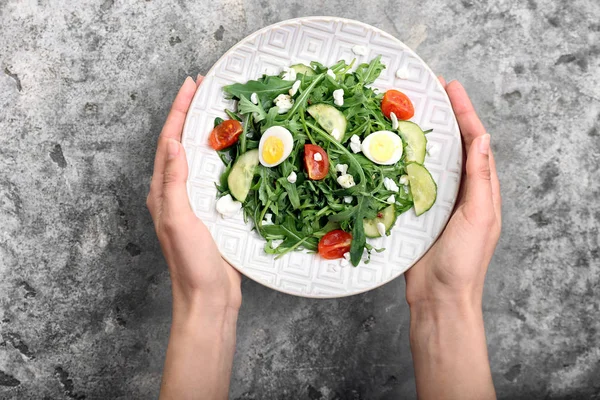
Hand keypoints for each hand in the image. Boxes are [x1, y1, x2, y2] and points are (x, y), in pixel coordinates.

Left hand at [147, 76, 241, 313]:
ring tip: (222, 110)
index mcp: (163, 191)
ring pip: (201, 157)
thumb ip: (173, 182)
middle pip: (183, 143)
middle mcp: (176, 193)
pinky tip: (238, 151)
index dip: (179, 111)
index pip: (169, 141)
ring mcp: (195, 202)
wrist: (209, 298)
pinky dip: (226, 156)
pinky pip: (218, 175)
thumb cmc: (191, 263)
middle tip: (207, 89)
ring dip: (209, 132)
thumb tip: (170, 142)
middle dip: (192, 114)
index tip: (191, 85)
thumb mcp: (178, 220)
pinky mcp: (214, 211)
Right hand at [405, 79, 500, 308]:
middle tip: (428, 91)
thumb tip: (482, 138)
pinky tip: (391, 150)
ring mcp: (437, 200)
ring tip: (408, 112)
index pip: (475, 142)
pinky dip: (404, 162)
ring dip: (422, 136)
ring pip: (430, 160)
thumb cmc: (463, 262)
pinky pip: (410, 180)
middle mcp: (460, 191)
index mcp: (481, 189)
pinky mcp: (416, 211)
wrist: (439, 297)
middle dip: (443, 117)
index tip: (451, 88)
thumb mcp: (479, 216)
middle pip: (453, 145)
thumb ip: (480, 179)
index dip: (465, 113)